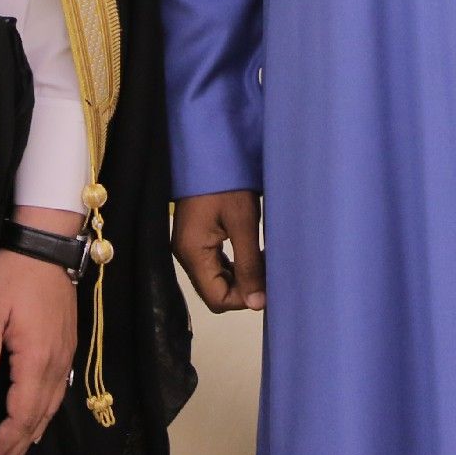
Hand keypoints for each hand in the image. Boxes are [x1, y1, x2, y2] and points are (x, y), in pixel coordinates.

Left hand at [0, 207, 81, 454]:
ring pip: (49, 408)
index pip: (19, 413)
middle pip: (36, 418)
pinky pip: (57, 393)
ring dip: (31, 437)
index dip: (3, 442)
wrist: (45, 245)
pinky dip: (45, 416)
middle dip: (15, 449)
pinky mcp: (66, 346)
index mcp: (34, 358)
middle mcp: (54, 363)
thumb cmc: (11, 275)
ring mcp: (63, 355)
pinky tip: (38, 423)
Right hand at [172, 190, 264, 311]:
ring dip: (241, 275)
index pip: (217, 299)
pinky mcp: (196, 237)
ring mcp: (189, 246)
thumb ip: (250, 265)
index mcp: (193, 254)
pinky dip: (234, 264)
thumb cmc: (227, 184)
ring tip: (264, 260)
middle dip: (244, 287)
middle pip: (215, 292)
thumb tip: (257, 305)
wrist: (209, 150)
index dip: (244, 298)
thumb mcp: (243, 223)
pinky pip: (215, 263)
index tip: (268, 283)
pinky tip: (252, 252)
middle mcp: (186, 255)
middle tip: (269, 270)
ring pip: (216, 278)